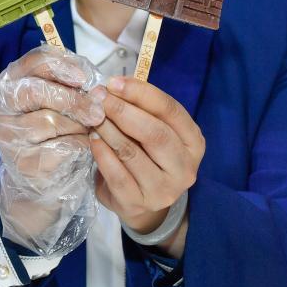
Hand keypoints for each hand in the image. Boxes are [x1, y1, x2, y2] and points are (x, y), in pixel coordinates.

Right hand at [0, 45, 105, 255]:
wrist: (36, 183)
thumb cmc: (48, 134)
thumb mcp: (51, 104)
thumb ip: (66, 86)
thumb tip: (97, 87)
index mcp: (8, 85)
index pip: (33, 62)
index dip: (62, 66)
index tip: (85, 79)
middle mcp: (1, 109)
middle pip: (38, 92)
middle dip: (74, 100)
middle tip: (98, 111)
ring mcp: (10, 138)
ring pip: (52, 122)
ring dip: (79, 126)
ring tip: (89, 131)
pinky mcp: (25, 163)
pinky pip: (62, 148)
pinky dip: (80, 147)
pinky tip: (84, 149)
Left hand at [90, 76, 204, 249]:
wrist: (140, 203)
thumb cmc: (146, 156)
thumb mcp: (151, 130)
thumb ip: (140, 109)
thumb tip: (112, 86)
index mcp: (193, 142)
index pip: (171, 110)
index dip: (141, 93)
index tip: (113, 83)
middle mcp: (185, 167)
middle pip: (154, 133)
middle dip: (122, 111)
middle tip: (98, 98)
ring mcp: (164, 189)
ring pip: (132, 153)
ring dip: (107, 130)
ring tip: (92, 116)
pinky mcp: (139, 203)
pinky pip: (117, 174)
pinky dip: (102, 153)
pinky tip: (93, 139)